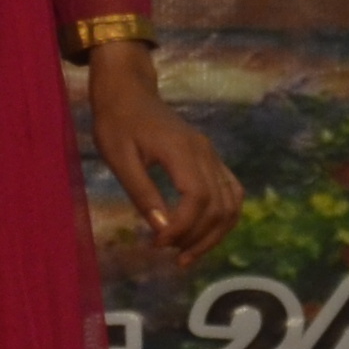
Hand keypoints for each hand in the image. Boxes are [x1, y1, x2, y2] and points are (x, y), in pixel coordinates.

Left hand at [88, 42, 240, 261]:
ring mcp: (212, 156)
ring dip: (214, 234)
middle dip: (198, 238)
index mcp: (182, 150)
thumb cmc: (117, 123)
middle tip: (172, 256)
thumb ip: (141, 193)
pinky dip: (223, 218)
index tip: (159, 244)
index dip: (183, 227)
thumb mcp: (118, 158)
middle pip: (219, 206)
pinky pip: (231, 192)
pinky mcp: (212, 159)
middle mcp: (205, 153)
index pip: (197, 198)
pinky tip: (202, 234)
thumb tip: (162, 229)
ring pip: (231, 203)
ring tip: (187, 254)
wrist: (129, 92)